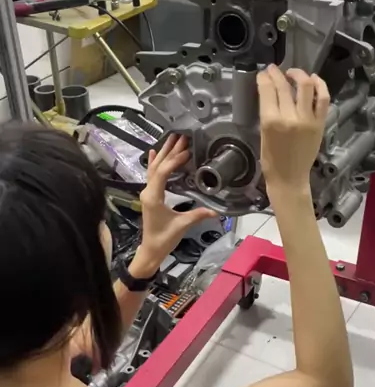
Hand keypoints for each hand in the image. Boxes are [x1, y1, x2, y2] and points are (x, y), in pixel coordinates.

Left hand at [132, 134, 215, 276]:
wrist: (151, 250)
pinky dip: (154, 162)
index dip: (174, 161)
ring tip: (171, 138)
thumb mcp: (182, 226)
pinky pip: (151, 174)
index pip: (162, 172)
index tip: (187, 152)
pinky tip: (154, 152)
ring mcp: (148, 193)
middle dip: (169, 150)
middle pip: (157, 166)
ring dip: (163, 153)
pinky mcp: (150, 196)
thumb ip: (198, 215)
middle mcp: (148, 192)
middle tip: (180, 136)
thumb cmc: (164, 239)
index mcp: (153, 197)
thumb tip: (216, 210)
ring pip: (154, 168)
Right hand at [257, 65, 329, 193]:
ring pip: (305, 86)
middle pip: (284, 86)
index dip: (264, 78)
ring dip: (299, 74)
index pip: (268, 90)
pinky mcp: (320, 123)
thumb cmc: (272, 160)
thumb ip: (267, 111)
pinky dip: (320, 85)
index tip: (263, 73)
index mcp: (271, 121)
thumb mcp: (263, 133)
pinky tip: (314, 79)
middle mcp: (290, 117)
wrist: (290, 178)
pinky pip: (323, 98)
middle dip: (276, 74)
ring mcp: (307, 120)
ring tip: (293, 73)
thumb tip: (269, 91)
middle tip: (273, 69)